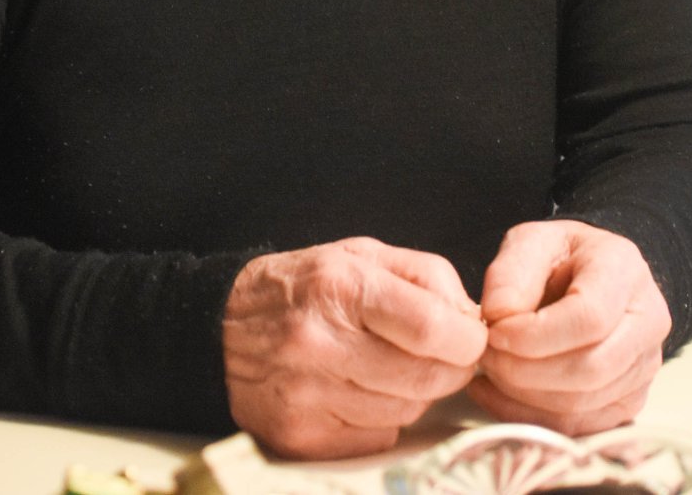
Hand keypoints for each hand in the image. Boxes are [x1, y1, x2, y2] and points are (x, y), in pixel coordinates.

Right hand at [223, 236, 487, 459]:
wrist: (219, 329)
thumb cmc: (302, 287)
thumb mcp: (360, 255)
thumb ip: (426, 277)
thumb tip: (472, 320)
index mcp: (341, 287)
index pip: (433, 328)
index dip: (468, 339)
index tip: (469, 337)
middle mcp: (320, 344)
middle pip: (426, 378)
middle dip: (450, 369)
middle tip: (440, 355)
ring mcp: (308, 396)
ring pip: (406, 411)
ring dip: (414, 393)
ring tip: (389, 367)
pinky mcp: (301, 437)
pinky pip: (377, 437)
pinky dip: (382, 418)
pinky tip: (359, 392)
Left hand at [471, 220, 671, 435]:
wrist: (588, 277)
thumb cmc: (559, 258)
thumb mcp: (530, 242)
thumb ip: (511, 273)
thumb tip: (498, 317)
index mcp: (624, 270)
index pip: (590, 317)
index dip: (535, 335)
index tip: (495, 334)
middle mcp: (648, 320)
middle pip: (592, 369)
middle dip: (526, 372)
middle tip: (486, 357)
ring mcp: (644, 365)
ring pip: (584, 404)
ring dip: (525, 396)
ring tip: (491, 371)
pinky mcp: (629, 399)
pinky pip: (580, 425)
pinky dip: (532, 416)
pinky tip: (500, 393)